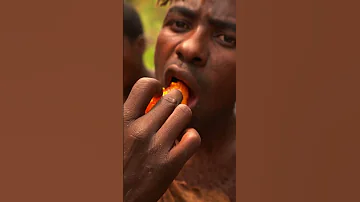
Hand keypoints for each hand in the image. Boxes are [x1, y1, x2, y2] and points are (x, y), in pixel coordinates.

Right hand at [123, 78, 200, 201]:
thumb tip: (144, 97)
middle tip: (169, 112)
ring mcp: (156, 148)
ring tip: (175, 126)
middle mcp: (139, 131)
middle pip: (172, 98)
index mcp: (122, 120)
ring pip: (184, 113)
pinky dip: (191, 137)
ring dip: (182, 118)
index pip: (145, 85)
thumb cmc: (116, 162)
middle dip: (174, 101)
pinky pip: (193, 138)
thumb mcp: (114, 133)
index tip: (156, 95)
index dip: (155, 86)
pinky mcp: (169, 165)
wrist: (118, 196)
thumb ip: (127, 115)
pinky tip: (182, 142)